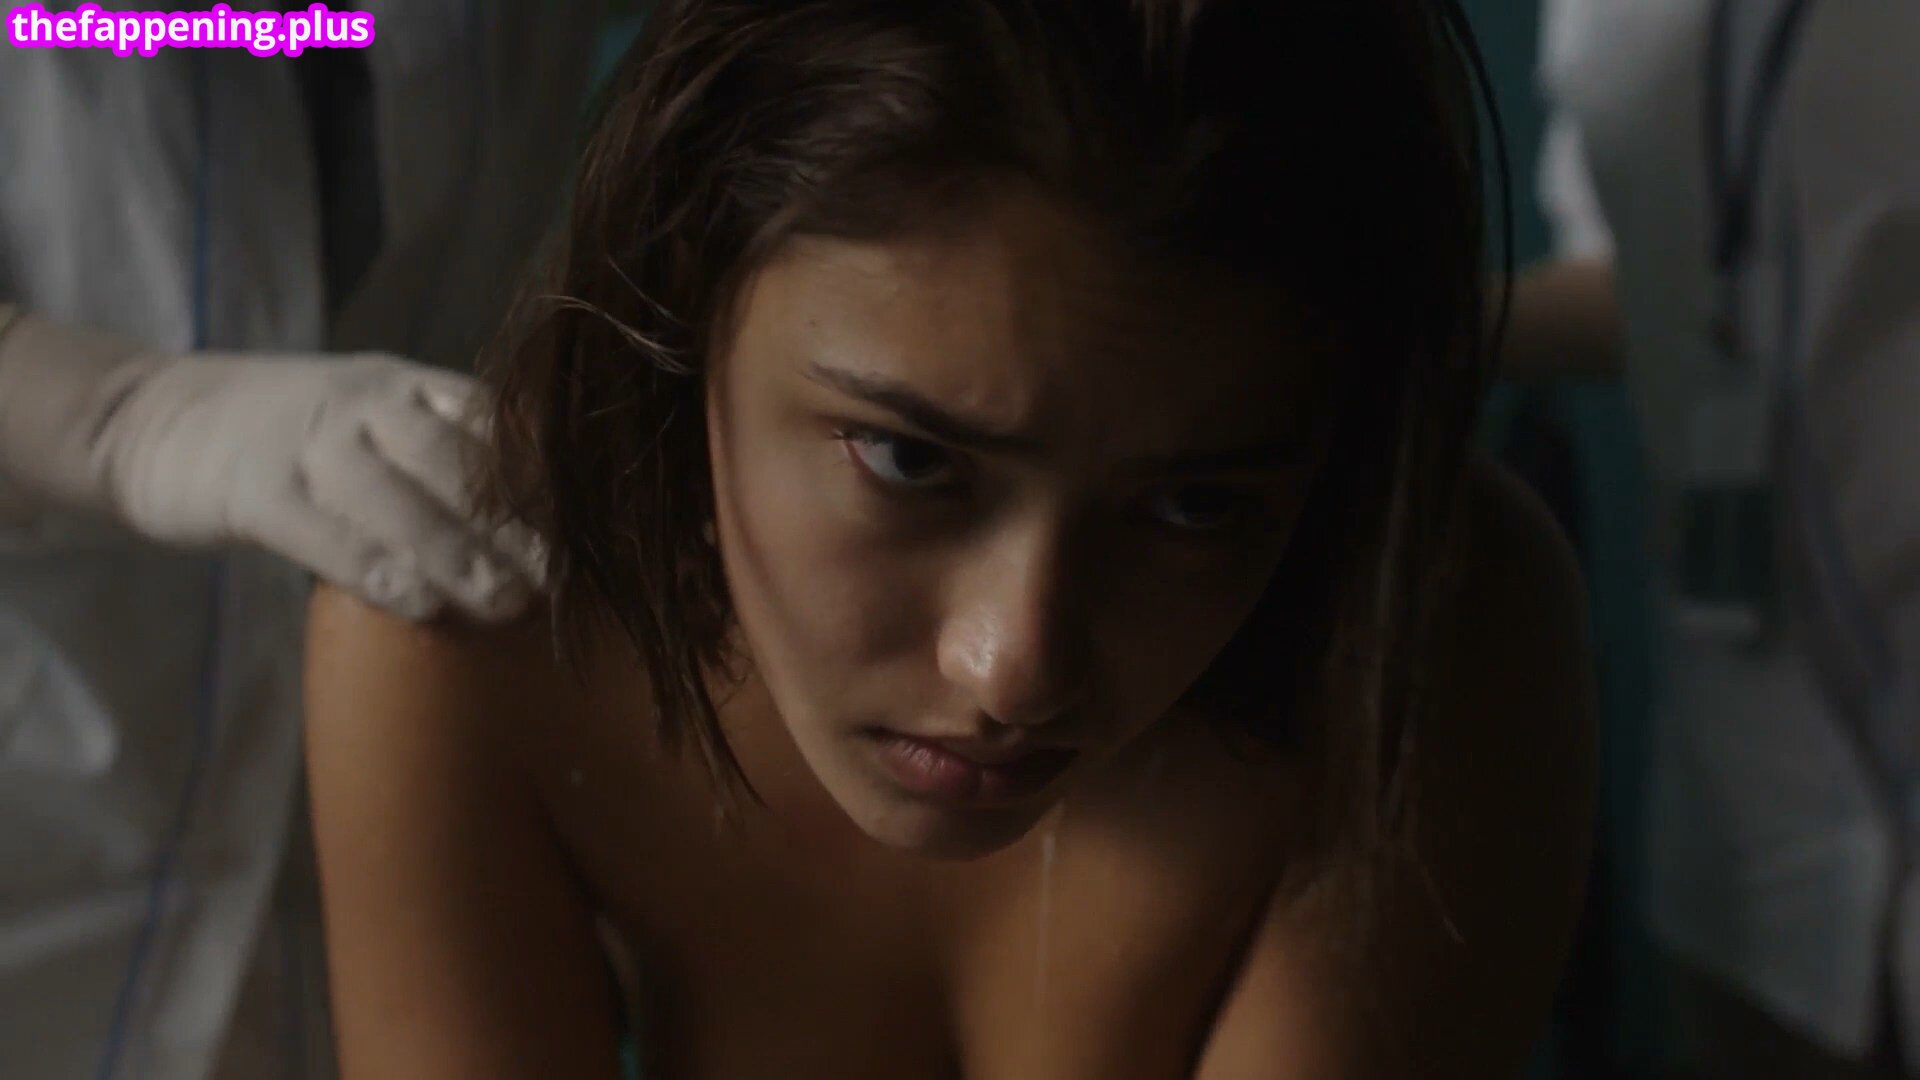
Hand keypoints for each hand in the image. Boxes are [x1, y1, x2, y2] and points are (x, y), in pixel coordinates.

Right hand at [0, 308, 541, 622]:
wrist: (152, 420)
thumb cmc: (293, 440)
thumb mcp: (375, 424)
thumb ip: (445, 461)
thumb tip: (543, 531)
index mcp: (406, 384)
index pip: (494, 420)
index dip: (544, 477)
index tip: (593, 527)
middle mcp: (365, 401)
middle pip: (457, 458)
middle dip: (515, 520)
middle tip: (561, 576)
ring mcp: (309, 442)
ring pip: (400, 494)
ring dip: (459, 552)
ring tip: (506, 601)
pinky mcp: (257, 490)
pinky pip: (326, 531)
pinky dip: (375, 568)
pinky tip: (418, 604)